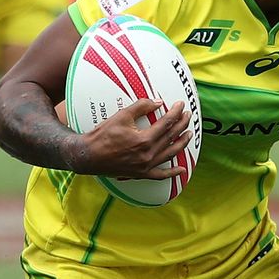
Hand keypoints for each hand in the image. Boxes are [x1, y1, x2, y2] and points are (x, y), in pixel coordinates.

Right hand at [76, 99, 193, 179]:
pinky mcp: (140, 174)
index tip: (180, 105)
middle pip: (171, 137)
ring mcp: (145, 166)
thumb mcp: (122, 116)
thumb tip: (158, 102)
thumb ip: (141, 107)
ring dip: (182, 144)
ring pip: (170, 154)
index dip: (176, 113)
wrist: (89, 156)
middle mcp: (148, 154)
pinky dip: (172, 173)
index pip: (167, 124)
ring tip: (189, 135)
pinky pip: (160, 175)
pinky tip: (181, 169)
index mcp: (145, 140)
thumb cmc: (103, 135)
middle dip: (182, 124)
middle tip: (188, 115)